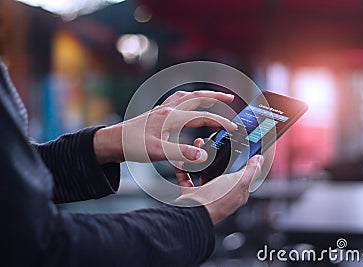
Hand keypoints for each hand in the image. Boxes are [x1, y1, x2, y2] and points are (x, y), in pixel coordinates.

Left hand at [93, 91, 236, 163]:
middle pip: (196, 97)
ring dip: (202, 96)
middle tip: (230, 99)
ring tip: (213, 99)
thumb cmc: (131, 146)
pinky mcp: (157, 114)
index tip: (234, 128)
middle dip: (215, 98)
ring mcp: (162, 110)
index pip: (201, 117)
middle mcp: (167, 109)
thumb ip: (181, 153)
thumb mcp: (157, 152)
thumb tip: (203, 157)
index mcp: (170, 117)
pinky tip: (188, 107)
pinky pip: (176, 101)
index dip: (220, 122)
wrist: (112, 142)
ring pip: (186, 97)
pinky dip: (188, 100)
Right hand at [175, 138, 263, 224]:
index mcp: (236, 192)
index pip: (242, 174)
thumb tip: (259, 160)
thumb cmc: (216, 200)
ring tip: (199, 149)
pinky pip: (187, 178)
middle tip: (214, 145)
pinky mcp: (191, 193)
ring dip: (200, 160)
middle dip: (217, 157)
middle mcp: (221, 193)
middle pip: (221, 170)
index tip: (238, 148)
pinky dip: (184, 169)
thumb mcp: (239, 182)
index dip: (241, 161)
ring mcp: (206, 193)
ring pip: (203, 172)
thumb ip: (250, 171)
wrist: (193, 211)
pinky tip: (184, 160)